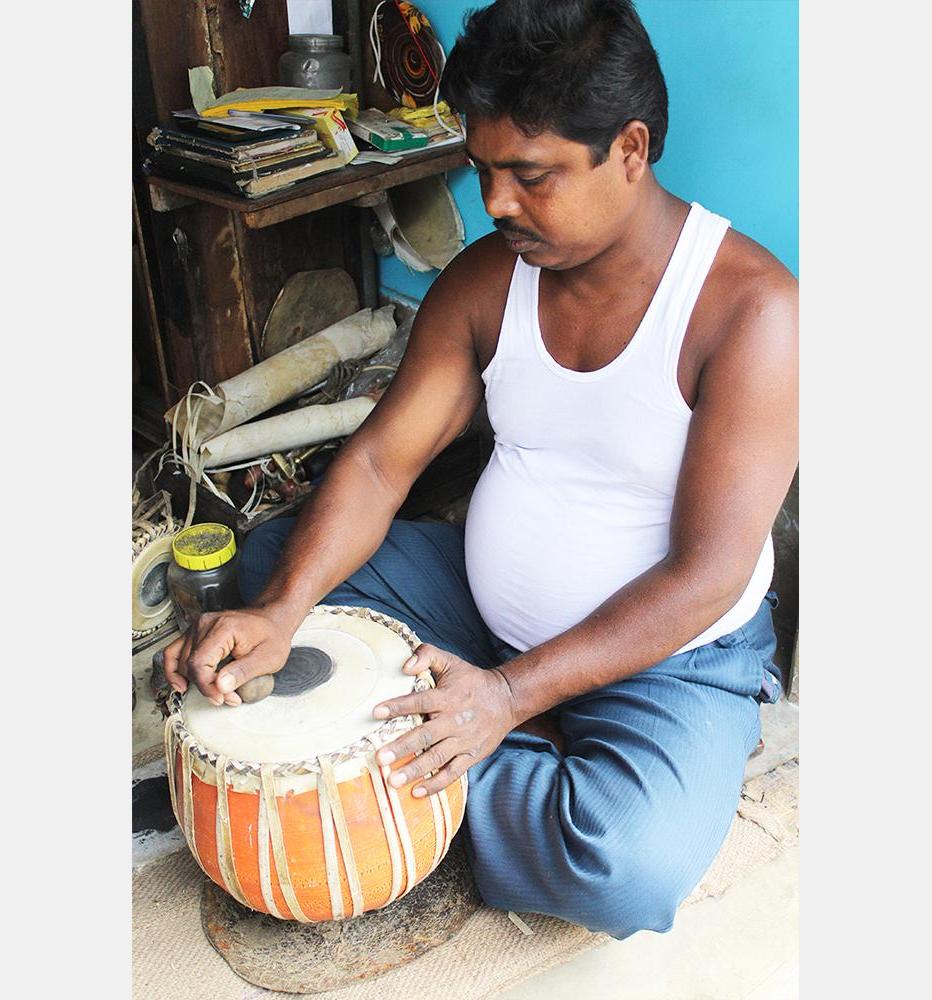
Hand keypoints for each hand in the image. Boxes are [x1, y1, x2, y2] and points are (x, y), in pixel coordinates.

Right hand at [162, 607, 294, 706]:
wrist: (273, 619)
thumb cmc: (272, 635)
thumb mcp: (268, 657)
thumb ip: (243, 672)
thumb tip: (220, 685)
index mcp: (223, 627)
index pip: (200, 663)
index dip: (207, 686)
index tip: (222, 698)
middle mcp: (205, 624)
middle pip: (190, 665)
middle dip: (207, 687)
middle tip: (229, 696)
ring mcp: (198, 627)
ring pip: (181, 662)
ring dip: (195, 682)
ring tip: (217, 692)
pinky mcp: (195, 633)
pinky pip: (175, 652)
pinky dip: (174, 670)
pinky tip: (181, 684)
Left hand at [371, 644, 518, 796]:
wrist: (507, 699)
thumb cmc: (472, 681)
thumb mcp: (451, 661)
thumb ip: (427, 655)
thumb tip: (405, 665)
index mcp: (447, 697)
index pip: (419, 701)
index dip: (398, 706)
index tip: (376, 712)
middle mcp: (454, 720)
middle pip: (425, 735)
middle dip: (402, 747)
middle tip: (380, 758)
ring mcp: (464, 741)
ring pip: (436, 758)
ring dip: (414, 770)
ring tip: (393, 781)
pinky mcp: (472, 756)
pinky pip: (452, 773)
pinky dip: (436, 784)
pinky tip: (417, 792)